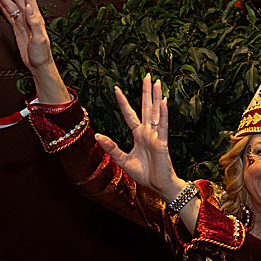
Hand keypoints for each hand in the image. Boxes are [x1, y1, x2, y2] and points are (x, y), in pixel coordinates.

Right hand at [0, 0, 69, 103]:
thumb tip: (27, 6)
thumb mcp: (40, 38)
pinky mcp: (17, 28)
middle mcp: (28, 17)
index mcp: (35, 17)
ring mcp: (22, 21)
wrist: (39, 64)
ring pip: (10, 3)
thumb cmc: (42, 54)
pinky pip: (8, 13)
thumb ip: (34, 22)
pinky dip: (2, 5)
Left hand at [94, 74, 182, 199]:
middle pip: (146, 107)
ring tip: (157, 82)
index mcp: (139, 135)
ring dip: (156, 96)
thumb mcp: (123, 160)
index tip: (116, 88)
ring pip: (156, 112)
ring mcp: (156, 135)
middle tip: (147, 75)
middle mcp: (148, 132)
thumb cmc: (144, 174)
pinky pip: (163, 125)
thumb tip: (97, 135)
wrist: (158, 185)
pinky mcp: (162, 142)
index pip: (130, 114)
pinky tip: (163, 101)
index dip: (123, 102)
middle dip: (146, 91)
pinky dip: (163, 113)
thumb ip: (112, 147)